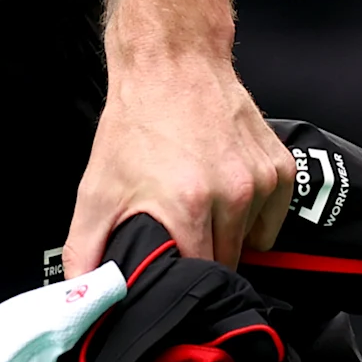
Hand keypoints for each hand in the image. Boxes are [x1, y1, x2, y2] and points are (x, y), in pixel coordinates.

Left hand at [66, 47, 294, 274]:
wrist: (173, 62)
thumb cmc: (137, 123)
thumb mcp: (98, 189)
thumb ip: (84, 250)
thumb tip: (80, 299)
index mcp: (189, 205)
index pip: (197, 278)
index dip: (181, 281)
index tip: (171, 272)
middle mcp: (234, 194)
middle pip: (227, 264)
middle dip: (204, 257)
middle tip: (181, 232)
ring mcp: (262, 179)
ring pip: (251, 242)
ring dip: (228, 234)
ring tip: (201, 202)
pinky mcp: (281, 166)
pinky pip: (273, 218)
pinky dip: (253, 215)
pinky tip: (227, 192)